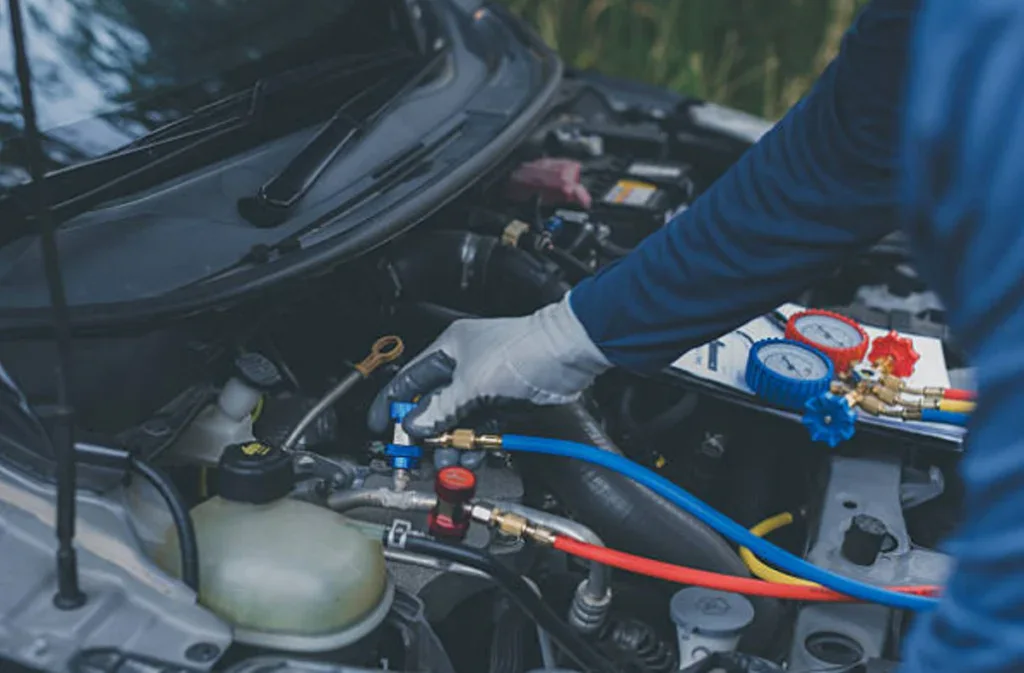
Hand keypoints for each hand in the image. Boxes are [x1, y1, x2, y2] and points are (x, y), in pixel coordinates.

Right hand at [367, 294, 610, 437]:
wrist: (569, 354)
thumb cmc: (525, 350)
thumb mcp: (473, 383)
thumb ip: (441, 408)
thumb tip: (415, 426)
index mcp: (448, 350)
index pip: (408, 379)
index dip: (391, 404)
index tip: (381, 427)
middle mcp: (462, 367)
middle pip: (432, 406)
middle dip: (425, 435)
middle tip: (417, 457)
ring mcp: (483, 385)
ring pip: (456, 421)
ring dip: (451, 445)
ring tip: (448, 464)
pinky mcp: (502, 400)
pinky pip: (479, 428)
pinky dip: (473, 445)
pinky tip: (469, 459)